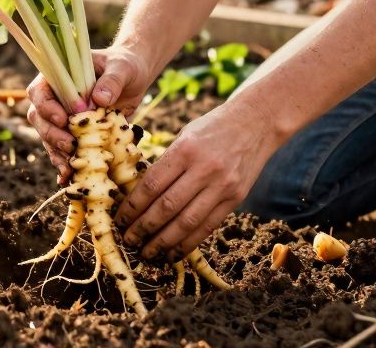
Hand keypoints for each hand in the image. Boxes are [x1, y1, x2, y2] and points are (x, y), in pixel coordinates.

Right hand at [26, 47, 156, 182]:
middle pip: (39, 119)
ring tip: (71, 167)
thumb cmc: (125, 66)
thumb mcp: (122, 68)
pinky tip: (69, 179)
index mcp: (58, 77)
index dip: (47, 107)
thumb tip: (99, 99)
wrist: (134, 78)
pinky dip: (66, 164)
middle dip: (52, 135)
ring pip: (48, 138)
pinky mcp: (74, 134)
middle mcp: (55, 98)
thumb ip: (111, 81)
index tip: (64, 119)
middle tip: (70, 146)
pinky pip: (64, 151)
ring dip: (57, 154)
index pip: (39, 91)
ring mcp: (62, 118)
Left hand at [114, 98, 284, 260]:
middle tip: (128, 241)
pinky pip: (208, 226)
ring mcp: (222, 185)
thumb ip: (167, 163)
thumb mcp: (185, 136)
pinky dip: (189, 243)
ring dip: (164, 242)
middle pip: (167, 207)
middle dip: (144, 228)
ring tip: (147, 253)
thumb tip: (140, 195)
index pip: (152, 185)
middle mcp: (204, 169)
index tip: (119, 220)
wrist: (255, 123)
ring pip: (187, 222)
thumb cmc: (212, 127)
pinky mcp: (235, 198)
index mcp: (185, 149)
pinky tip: (174, 253)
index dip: (133, 207)